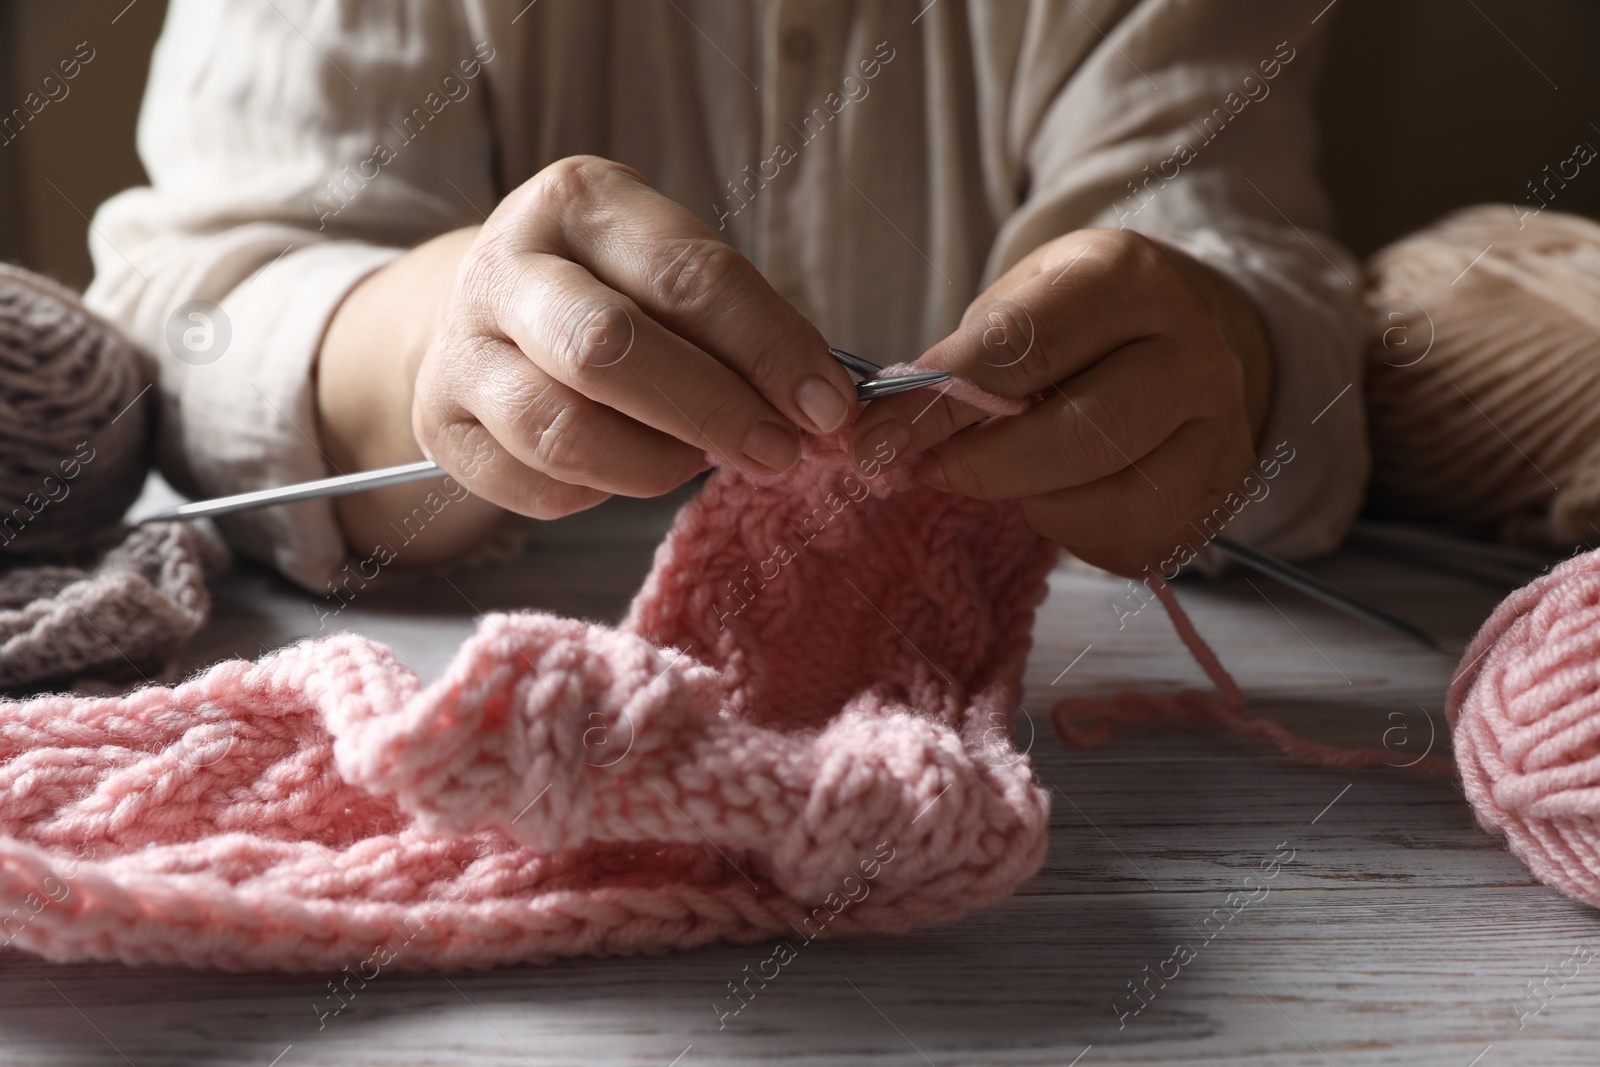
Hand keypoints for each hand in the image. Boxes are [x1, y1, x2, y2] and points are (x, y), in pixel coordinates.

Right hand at [319, 156, 859, 560]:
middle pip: (609, 349)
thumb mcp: (669, 268)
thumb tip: (817, 405)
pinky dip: (600, 492)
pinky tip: (630, 468)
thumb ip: (736, 324)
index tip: (827, 404)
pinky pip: (536, 485)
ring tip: (700, 462)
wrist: (490, 311)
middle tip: (779, 451)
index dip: (767, 346)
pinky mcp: (440, 425)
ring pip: (562, 431)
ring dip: (656, 464)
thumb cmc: (614, 288)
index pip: (686, 275)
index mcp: (579, 201)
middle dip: (712, 410)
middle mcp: (505, 264)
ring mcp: (460, 347)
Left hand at [845, 228, 1273, 577]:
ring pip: (1105, 499)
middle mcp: (1192, 351)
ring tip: (1007, 473)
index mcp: (1128, 281)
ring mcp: (1218, 427)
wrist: (1174, 335)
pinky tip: (1058, 496)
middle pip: (1078, 435)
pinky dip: (1073, 530)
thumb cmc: (1072, 320)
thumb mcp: (1015, 304)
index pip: (1022, 351)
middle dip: (983, 466)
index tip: (874, 442)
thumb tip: (883, 435)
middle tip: (927, 472)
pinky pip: (1129, 541)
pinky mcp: (1218, 492)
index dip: (939, 405)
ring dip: (1032, 501)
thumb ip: (958, 363)